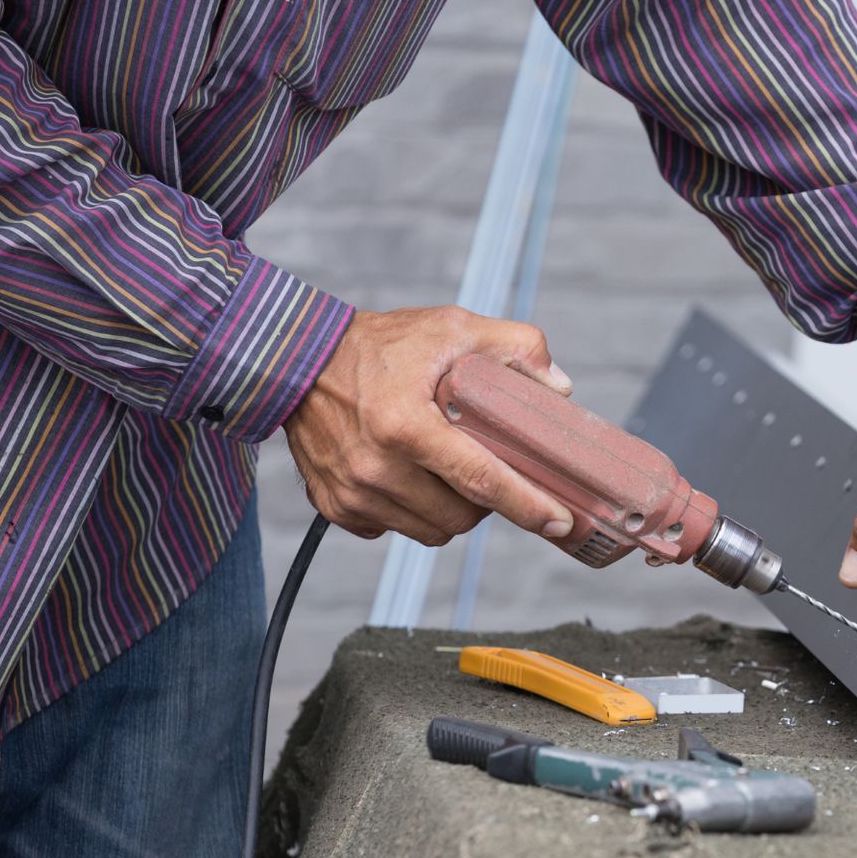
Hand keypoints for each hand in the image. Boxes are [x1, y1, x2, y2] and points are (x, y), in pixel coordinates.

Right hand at [284, 305, 575, 545]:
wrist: (297, 360)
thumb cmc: (379, 345)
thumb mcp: (450, 326)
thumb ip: (513, 346)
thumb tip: (559, 387)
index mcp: (405, 425)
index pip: (479, 480)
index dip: (526, 505)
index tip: (559, 521)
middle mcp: (374, 467)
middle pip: (460, 517)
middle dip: (485, 503)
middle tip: (484, 468)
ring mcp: (352, 492)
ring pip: (430, 531)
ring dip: (450, 510)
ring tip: (445, 470)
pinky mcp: (335, 507)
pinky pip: (394, 530)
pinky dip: (411, 512)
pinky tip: (407, 476)